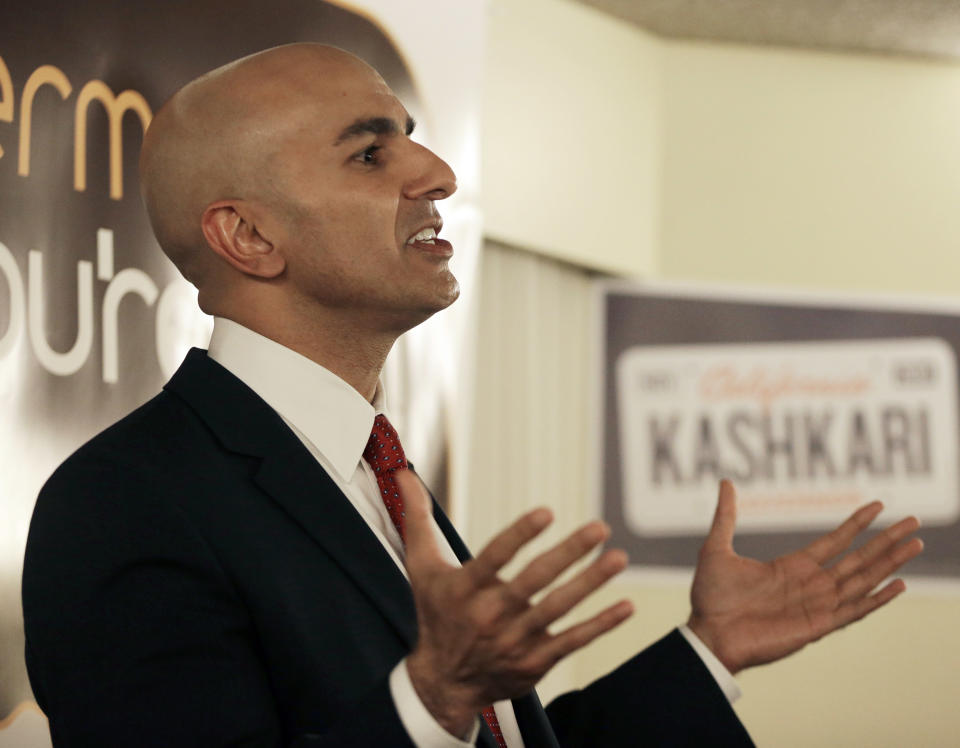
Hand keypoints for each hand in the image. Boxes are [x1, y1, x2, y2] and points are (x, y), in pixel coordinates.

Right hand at [395, 469, 633, 736]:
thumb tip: (402, 472)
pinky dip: (601, 625)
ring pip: (559, 608)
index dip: (520, 534)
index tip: (547, 512)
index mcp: (465, 589)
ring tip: (618, 557)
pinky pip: (573, 641)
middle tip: (599, 527)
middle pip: (534, 581)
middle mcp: (490, 615)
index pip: (495, 557)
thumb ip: (417, 518)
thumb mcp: (422, 567)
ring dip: (591, 583)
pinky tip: (626, 605)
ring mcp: (515, 641)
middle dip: (569, 553)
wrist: (444, 682)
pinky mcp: (535, 661)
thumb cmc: (436, 614)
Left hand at [687, 480, 923, 674]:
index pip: (835, 541)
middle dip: (886, 540)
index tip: (878, 505)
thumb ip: (726, 516)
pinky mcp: (816, 626)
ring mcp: (816, 605)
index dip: (857, 524)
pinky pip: (853, 611)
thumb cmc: (711, 597)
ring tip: (914, 544)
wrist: (707, 633)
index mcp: (792, 567)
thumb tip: (725, 482)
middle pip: (858, 558)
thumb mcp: (717, 548)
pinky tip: (898, 585)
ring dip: (889, 563)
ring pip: (862, 580)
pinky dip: (876, 599)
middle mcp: (810, 585)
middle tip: (914, 522)